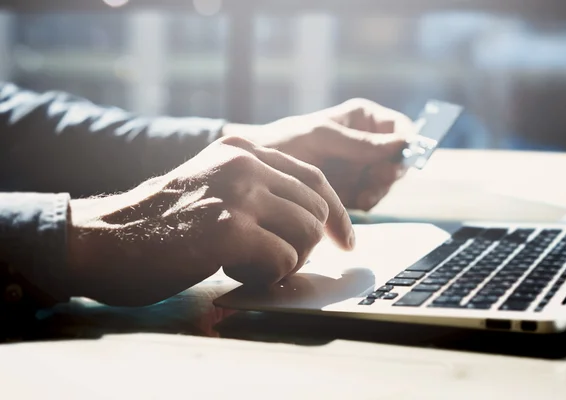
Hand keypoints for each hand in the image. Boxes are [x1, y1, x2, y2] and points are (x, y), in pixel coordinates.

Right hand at [65, 136, 353, 306]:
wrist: (102, 238)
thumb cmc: (157, 223)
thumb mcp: (211, 185)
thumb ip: (255, 190)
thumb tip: (307, 221)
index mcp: (243, 148)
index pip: (313, 179)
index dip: (337, 214)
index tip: (344, 241)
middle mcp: (245, 162)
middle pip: (315, 210)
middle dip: (305, 245)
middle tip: (274, 262)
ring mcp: (238, 193)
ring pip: (306, 235)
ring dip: (284, 262)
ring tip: (246, 265)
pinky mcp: (229, 229)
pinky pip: (283, 261)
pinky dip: (267, 277)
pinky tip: (234, 273)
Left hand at [222, 98, 415, 209]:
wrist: (258, 170)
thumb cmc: (285, 141)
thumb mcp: (322, 137)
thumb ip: (360, 142)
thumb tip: (402, 143)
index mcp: (363, 120)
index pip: (401, 129)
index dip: (406, 146)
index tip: (394, 162)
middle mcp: (366, 144)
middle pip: (398, 160)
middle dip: (389, 175)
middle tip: (374, 184)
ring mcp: (359, 169)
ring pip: (386, 183)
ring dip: (378, 192)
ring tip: (360, 198)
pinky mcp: (350, 191)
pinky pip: (370, 200)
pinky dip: (365, 204)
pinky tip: (352, 205)